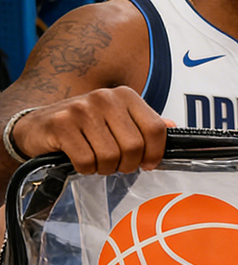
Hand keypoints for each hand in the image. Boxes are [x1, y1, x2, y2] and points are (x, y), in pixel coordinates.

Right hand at [11, 86, 170, 174]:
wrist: (37, 125)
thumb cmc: (84, 126)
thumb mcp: (118, 120)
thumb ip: (144, 124)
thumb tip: (173, 126)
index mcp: (126, 95)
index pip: (156, 129)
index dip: (155, 153)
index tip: (148, 163)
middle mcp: (105, 98)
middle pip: (134, 146)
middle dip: (127, 164)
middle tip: (117, 164)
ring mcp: (82, 109)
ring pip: (111, 156)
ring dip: (105, 168)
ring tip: (97, 161)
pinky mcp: (61, 124)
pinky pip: (87, 161)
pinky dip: (86, 169)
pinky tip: (80, 160)